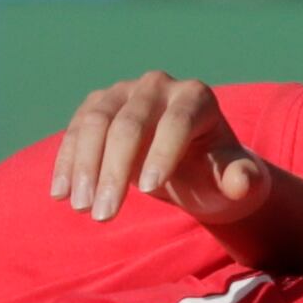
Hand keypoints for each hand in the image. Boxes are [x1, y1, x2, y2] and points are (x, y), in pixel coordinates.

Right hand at [49, 72, 272, 233]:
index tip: (148, 191)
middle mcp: (158, 86)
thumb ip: (242, 179)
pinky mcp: (98, 106)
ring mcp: (124, 92)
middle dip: (114, 171)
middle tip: (105, 216)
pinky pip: (76, 130)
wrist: (190, 165)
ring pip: (95, 123)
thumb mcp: (233, 181)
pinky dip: (67, 162)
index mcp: (196, 97)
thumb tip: (241, 182)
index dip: (162, 153)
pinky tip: (60, 194)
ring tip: (82, 209)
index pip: (176, 121)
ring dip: (84, 168)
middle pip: (130, 124)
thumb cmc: (215, 174)